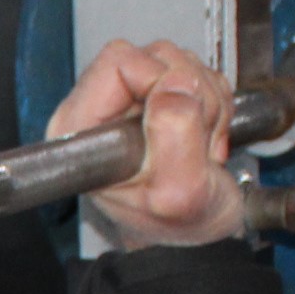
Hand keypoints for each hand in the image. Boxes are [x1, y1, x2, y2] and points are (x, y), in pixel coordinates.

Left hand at [50, 40, 246, 248]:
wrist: (198, 237)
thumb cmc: (177, 227)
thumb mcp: (178, 191)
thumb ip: (175, 133)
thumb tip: (177, 84)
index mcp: (81, 128)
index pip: (120, 61)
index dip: (160, 82)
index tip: (179, 122)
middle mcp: (99, 109)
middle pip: (154, 56)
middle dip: (190, 94)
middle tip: (195, 139)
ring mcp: (131, 102)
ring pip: (179, 62)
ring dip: (205, 100)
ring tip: (200, 143)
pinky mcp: (160, 99)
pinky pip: (198, 74)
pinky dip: (213, 103)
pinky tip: (205, 136)